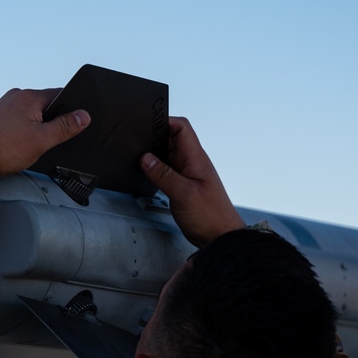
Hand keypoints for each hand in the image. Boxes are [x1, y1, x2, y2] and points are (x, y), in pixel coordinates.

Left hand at [0, 88, 89, 183]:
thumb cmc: (0, 149)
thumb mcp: (41, 140)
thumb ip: (64, 127)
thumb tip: (84, 116)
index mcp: (29, 97)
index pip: (60, 95)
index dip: (73, 108)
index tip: (78, 122)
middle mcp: (14, 97)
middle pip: (44, 106)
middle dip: (51, 123)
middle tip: (51, 142)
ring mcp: (1, 107)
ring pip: (28, 116)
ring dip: (34, 130)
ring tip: (28, 148)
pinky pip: (14, 123)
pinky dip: (19, 134)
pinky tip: (14, 149)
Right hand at [140, 116, 244, 247]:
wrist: (220, 237)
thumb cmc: (211, 216)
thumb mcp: (183, 193)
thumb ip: (163, 175)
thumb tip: (146, 158)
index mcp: (196, 158)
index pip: (182, 127)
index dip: (165, 120)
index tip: (147, 124)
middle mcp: (191, 162)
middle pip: (171, 139)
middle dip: (154, 138)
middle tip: (137, 144)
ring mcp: (186, 174)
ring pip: (167, 155)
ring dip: (154, 156)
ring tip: (138, 160)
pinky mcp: (181, 186)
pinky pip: (166, 171)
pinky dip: (155, 170)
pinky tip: (146, 175)